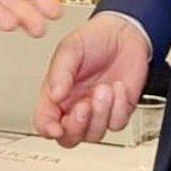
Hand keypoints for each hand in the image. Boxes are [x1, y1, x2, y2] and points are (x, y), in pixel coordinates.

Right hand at [34, 12, 149, 146]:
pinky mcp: (118, 111)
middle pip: (69, 137)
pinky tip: (117, 87)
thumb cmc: (95, 38)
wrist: (125, 33)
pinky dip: (119, 106)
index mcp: (56, 93)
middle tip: (83, 105)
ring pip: (94, 135)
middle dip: (76, 126)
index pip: (45, 120)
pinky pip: (116, 123)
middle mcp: (75, 106)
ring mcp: (97, 111)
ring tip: (104, 88)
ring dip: (100, 113)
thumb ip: (60, 71)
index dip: (47, 128)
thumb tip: (54, 95)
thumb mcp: (71, 48)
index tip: (55, 128)